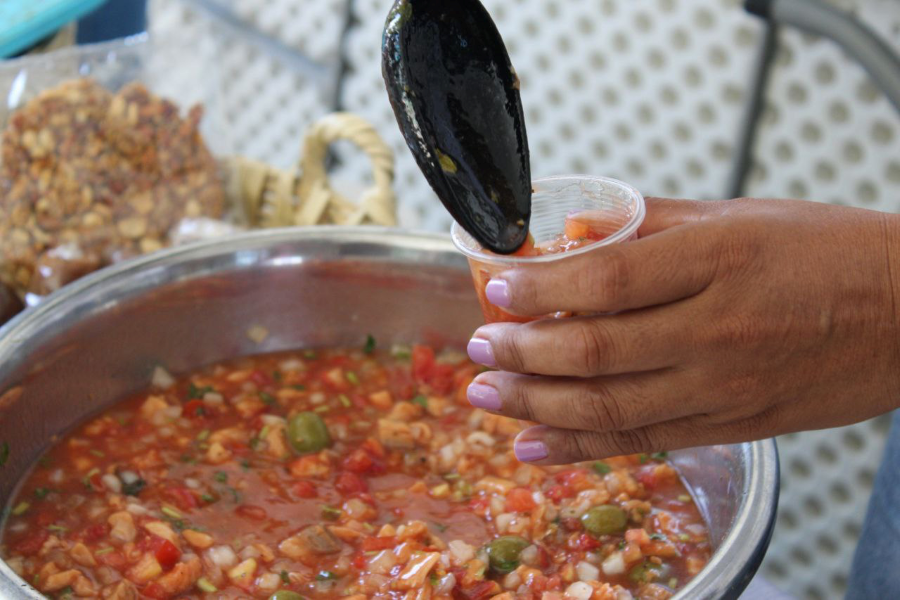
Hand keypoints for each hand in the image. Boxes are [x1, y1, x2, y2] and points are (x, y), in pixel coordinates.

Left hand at [465, 197, 899, 463]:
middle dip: (521, 353)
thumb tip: (573, 231)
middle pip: (595, 352)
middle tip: (477, 348)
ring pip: (610, 407)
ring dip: (535, 405)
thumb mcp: (739, 217)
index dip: (540, 289)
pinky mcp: (735, 426)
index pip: (606, 281)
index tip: (495, 286)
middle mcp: (718, 330)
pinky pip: (645, 441)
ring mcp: (726, 387)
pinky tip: (535, 444)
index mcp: (718, 261)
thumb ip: (650, 224)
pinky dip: (582, 446)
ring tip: (486, 395)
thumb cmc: (829, 253)